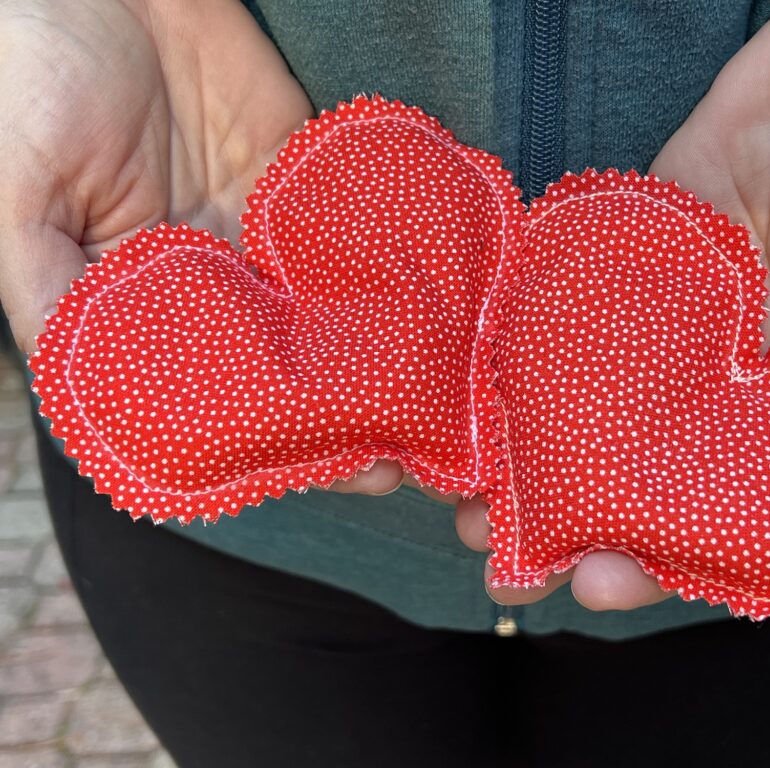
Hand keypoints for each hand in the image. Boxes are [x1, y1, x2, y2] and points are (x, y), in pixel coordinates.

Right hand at [0, 0, 445, 498]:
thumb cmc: (27, 75)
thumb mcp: (14, 195)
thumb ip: (49, 290)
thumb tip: (83, 383)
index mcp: (140, 298)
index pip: (209, 387)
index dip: (266, 437)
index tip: (327, 474)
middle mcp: (207, 278)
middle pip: (285, 363)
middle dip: (342, 413)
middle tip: (405, 459)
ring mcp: (259, 230)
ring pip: (328, 310)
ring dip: (380, 359)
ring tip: (432, 405)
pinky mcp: (298, 174)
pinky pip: (348, 231)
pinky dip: (387, 271)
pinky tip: (429, 315)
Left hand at [458, 0, 769, 609]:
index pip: (722, 506)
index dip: (662, 555)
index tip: (594, 585)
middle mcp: (728, 373)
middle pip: (637, 466)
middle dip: (569, 516)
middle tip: (498, 562)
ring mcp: (675, 313)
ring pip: (588, 398)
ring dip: (528, 451)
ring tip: (461, 499)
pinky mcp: (637, 245)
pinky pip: (570, 300)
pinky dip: (521, 344)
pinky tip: (473, 390)